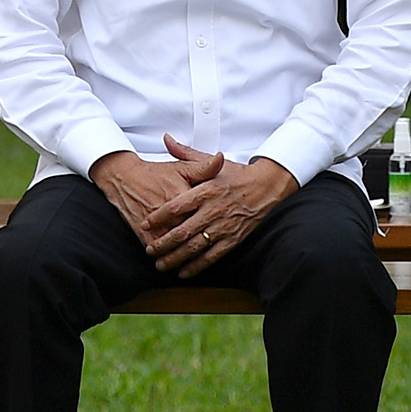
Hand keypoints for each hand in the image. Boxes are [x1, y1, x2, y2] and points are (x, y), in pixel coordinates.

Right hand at [86, 145, 220, 246]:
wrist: (125, 178)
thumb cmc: (155, 173)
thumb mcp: (182, 167)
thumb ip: (204, 166)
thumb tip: (221, 158)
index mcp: (183, 196)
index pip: (204, 214)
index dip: (215, 222)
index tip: (224, 225)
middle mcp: (171, 214)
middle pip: (192, 234)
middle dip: (205, 242)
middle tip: (213, 246)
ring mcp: (157, 226)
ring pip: (176, 246)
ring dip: (186, 255)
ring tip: (197, 258)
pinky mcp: (144, 233)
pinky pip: (159, 250)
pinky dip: (166, 257)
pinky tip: (174, 261)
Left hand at [137, 136, 298, 272]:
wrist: (265, 187)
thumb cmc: (235, 174)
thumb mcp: (210, 161)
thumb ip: (186, 153)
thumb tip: (166, 139)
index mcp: (206, 190)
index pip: (176, 206)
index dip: (158, 216)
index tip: (145, 223)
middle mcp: (213, 210)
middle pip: (182, 231)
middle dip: (163, 243)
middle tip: (149, 250)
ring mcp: (223, 227)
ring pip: (195, 247)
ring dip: (176, 258)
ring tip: (161, 264)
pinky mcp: (233, 239)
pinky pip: (212, 256)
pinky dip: (197, 266)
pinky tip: (184, 272)